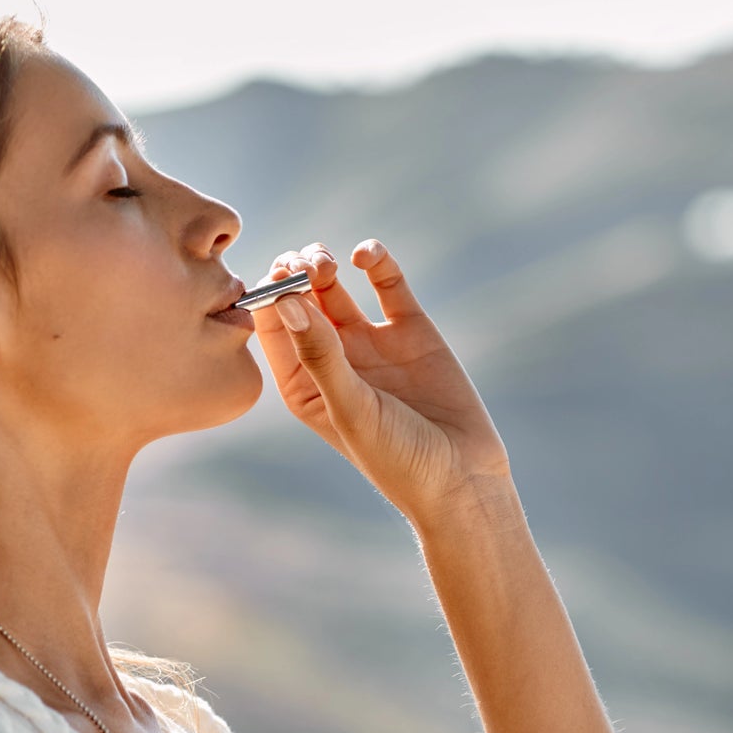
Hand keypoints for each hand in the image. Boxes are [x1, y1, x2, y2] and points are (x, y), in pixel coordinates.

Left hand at [249, 240, 512, 524]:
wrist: (462, 477)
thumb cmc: (396, 458)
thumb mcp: (351, 408)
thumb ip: (320, 355)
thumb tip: (286, 301)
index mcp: (301, 383)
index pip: (272, 328)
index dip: (270, 296)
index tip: (279, 279)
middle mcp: (330, 358)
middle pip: (299, 299)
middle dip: (296, 273)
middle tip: (304, 265)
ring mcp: (369, 341)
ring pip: (335, 286)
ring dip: (325, 265)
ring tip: (328, 263)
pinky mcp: (410, 329)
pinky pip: (387, 284)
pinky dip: (375, 262)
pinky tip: (365, 254)